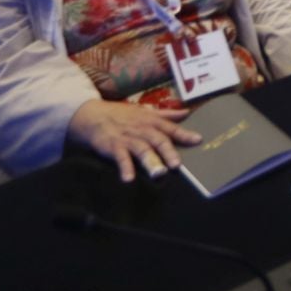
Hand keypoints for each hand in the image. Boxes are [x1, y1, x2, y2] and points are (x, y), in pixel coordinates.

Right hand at [67, 100, 202, 183]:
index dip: (184, 134)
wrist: (92, 115)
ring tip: (158, 174)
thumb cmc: (122, 115)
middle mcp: (142, 129)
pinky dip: (125, 168)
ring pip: (141, 149)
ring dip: (150, 161)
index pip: (170, 128)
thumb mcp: (145, 112)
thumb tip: (187, 112)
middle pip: (157, 140)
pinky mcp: (113, 146)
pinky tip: (129, 179)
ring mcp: (127, 138)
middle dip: (168, 152)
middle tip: (177, 165)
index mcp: (151, 121)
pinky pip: (120, 158)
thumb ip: (166, 115)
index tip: (198, 140)